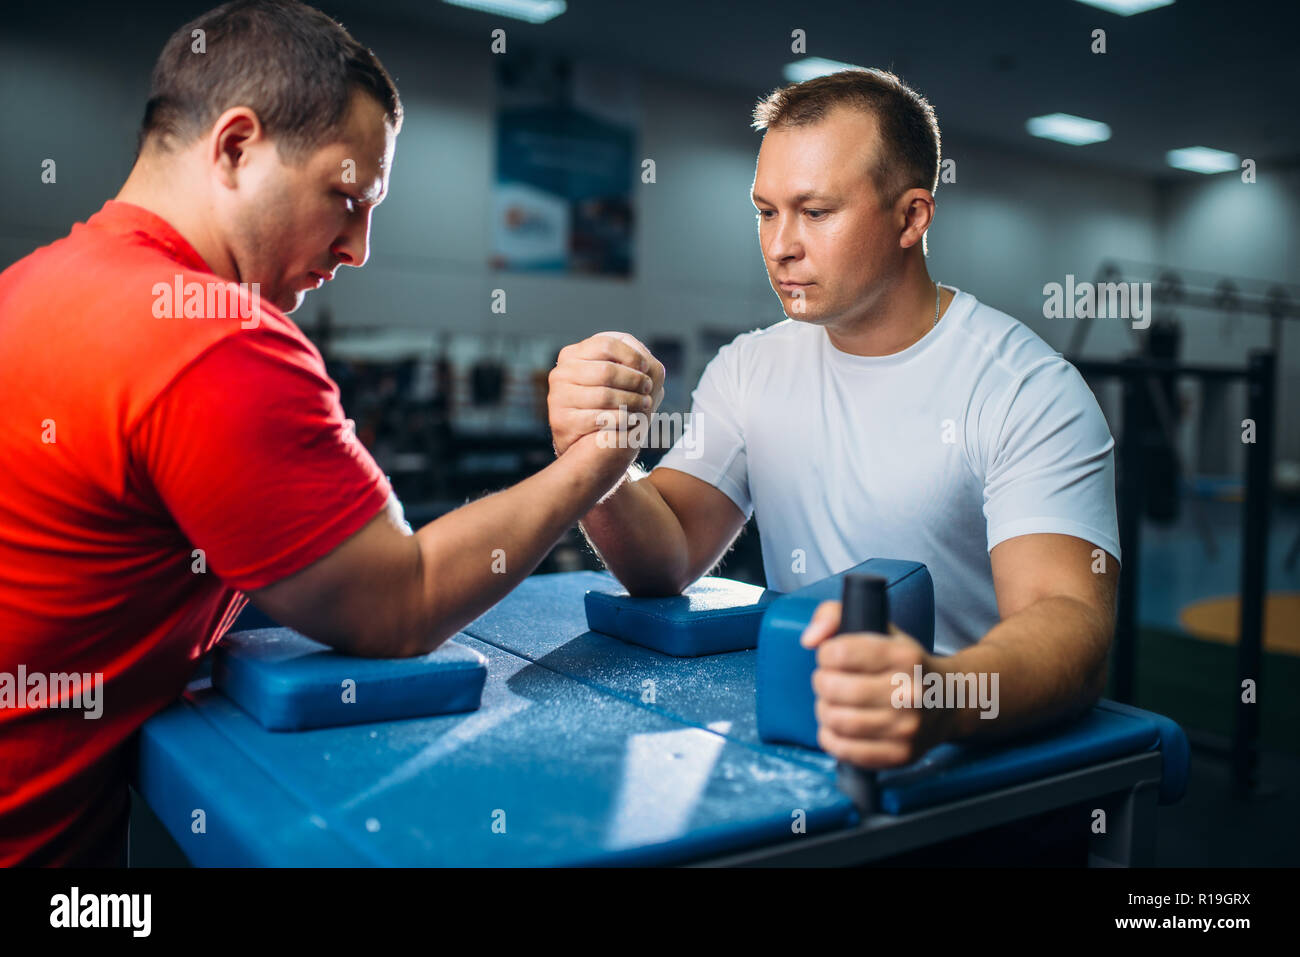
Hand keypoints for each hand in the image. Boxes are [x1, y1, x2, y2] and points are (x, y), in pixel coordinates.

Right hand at [547, 332, 665, 457]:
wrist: (586, 441)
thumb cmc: (606, 401)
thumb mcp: (612, 374)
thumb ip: (626, 359)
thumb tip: (644, 359)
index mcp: (572, 355)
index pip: (606, 344)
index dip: (630, 355)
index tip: (646, 367)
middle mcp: (560, 373)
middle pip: (606, 370)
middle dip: (633, 379)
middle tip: (648, 388)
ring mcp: (558, 397)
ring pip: (604, 395)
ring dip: (631, 400)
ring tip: (645, 404)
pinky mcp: (561, 421)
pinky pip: (598, 417)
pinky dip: (621, 418)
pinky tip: (632, 419)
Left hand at [800, 600, 953, 768]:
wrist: (949, 701)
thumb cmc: (903, 663)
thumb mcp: (878, 627)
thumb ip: (835, 616)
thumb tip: (809, 640)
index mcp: (904, 656)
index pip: (840, 653)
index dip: (826, 654)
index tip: (832, 657)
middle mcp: (909, 693)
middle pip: (834, 689)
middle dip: (821, 682)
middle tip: (829, 681)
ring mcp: (907, 728)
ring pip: (837, 721)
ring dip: (824, 710)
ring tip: (833, 703)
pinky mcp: (900, 755)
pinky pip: (845, 750)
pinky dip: (830, 737)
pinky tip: (838, 726)